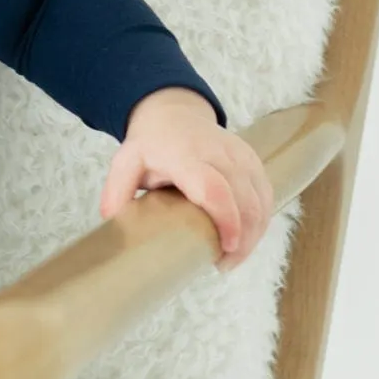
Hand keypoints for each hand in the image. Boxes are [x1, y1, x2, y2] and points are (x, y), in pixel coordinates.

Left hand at [99, 88, 274, 274]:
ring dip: (253, 235)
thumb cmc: (151, 145)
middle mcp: (220, 153)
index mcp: (185, 155)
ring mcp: (242, 156)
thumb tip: (112, 220)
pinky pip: (266, 196)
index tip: (225, 248)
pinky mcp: (254, 162)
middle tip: (223, 265)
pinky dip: (260, 222)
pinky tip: (244, 239)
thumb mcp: (127, 161)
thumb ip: (117, 189)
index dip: (226, 220)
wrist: (174, 114)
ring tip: (231, 257)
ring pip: (261, 202)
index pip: (214, 189)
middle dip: (242, 240)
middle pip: (245, 201)